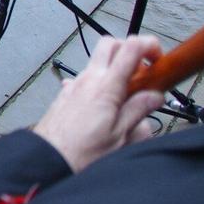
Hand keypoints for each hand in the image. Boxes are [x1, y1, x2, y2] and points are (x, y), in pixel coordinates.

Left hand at [31, 36, 167, 172]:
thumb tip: (155, 95)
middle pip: (109, 44)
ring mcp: (74, 85)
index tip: (158, 58)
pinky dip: (98, 82)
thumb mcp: (118, 136)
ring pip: (97, 62)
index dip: (148, 45)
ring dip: (114, 69)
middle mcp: (88, 79)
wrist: (46, 160)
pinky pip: (84, 78)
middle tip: (142, 71)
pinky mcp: (65, 94)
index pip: (130, 48)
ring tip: (126, 94)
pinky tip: (104, 104)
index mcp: (106, 86)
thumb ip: (138, 111)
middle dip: (129, 49)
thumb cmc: (80, 153)